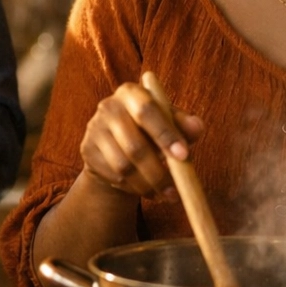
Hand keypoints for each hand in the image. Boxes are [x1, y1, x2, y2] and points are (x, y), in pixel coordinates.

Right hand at [79, 82, 203, 196]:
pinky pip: (114, 176)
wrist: (119, 145)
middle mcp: (109, 107)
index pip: (147, 110)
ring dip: (148, 185)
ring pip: (123, 166)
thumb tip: (197, 127)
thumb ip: (185, 125)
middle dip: (158, 172)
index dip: (166, 133)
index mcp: (131, 92)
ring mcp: (95, 129)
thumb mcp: (170, 123)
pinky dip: (134, 189)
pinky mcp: (87, 150)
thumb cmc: (152, 130)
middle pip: (134, 145)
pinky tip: (148, 191)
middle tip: (177, 190)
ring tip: (166, 194)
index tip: (184, 155)